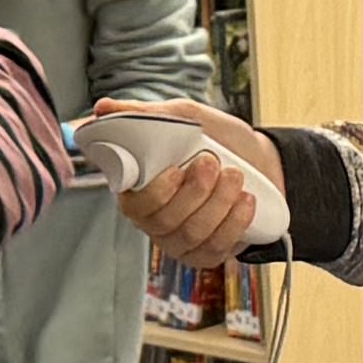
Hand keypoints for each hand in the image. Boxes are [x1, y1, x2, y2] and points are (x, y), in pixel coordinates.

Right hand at [96, 94, 282, 263]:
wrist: (260, 160)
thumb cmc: (217, 140)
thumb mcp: (184, 117)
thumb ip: (144, 114)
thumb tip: (103, 108)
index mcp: (140, 189)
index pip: (134, 204)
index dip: (156, 192)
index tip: (177, 170)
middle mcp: (155, 220)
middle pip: (164, 221)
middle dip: (195, 192)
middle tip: (212, 162)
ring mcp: (179, 240)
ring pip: (192, 234)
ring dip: (218, 202)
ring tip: (235, 176)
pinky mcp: (205, 254)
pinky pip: (214, 249)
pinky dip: (234, 223)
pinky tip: (245, 201)